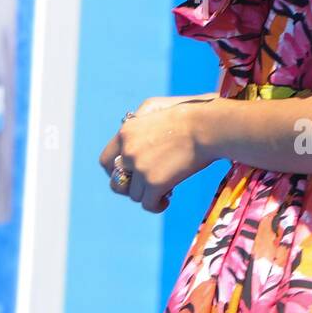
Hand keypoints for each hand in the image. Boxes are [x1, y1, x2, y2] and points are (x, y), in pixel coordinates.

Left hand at [98, 95, 216, 212]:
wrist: (205, 126)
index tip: (129, 174)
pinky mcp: (155, 183)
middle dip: (129, 187)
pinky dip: (157, 205)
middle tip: (145, 186)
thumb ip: (137, 121)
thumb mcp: (153, 107)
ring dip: (148, 195)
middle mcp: (127, 151)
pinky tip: (166, 200)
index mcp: (125, 133)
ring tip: (162, 190)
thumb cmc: (186, 113)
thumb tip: (132, 132)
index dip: (116, 171)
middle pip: (117, 182)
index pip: (106, 161)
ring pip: (134, 195)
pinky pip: (148, 204)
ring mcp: (140, 168)